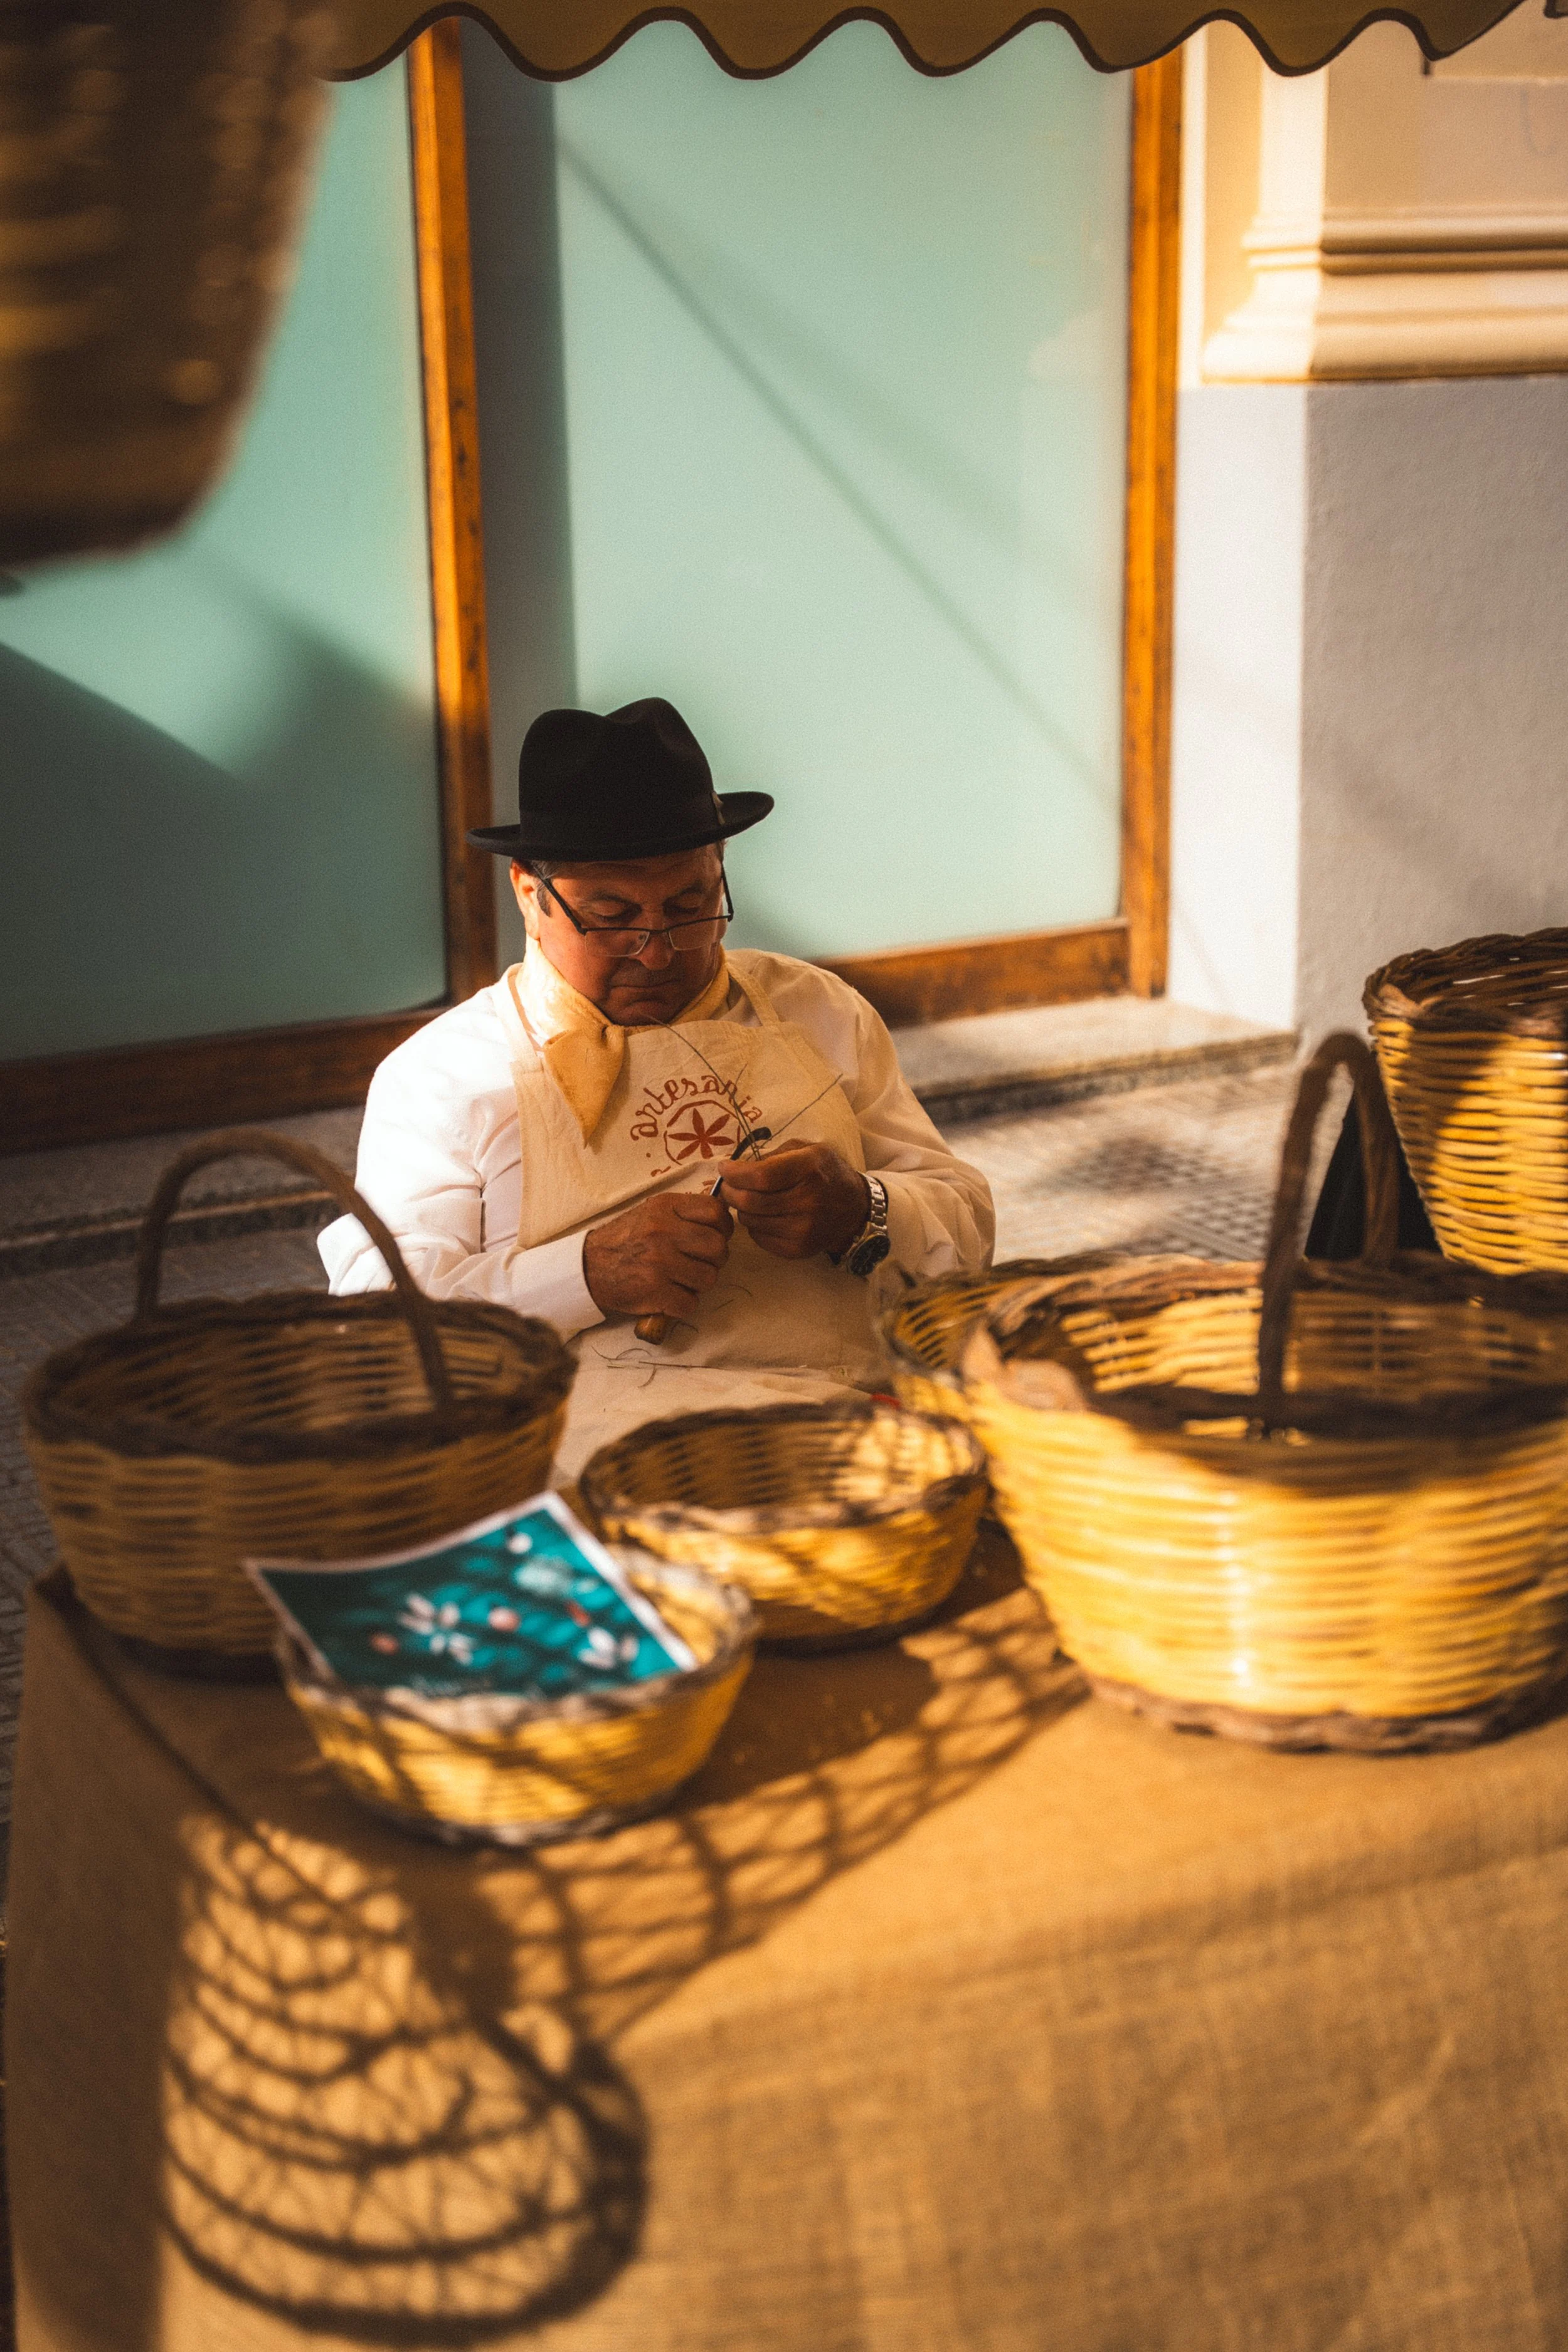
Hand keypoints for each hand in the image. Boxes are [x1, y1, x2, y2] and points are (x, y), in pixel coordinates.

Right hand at [582, 1190, 732, 1320]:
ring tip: (682, 1279)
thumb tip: (723, 1222)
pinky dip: (683, 1304)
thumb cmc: (626, 1240)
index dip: (722, 1228)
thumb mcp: (652, 1213)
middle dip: (715, 1260)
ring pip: (709, 1278)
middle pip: (718, 1247)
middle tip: (699, 1263)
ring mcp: (659, 1262)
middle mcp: (663, 1232)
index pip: (716, 1212)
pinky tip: (670, 1296)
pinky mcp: (654, 1291)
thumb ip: (684, 1214)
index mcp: (665, 1208)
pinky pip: (690, 1303)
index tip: (714, 1236)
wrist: (588, 1267)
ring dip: (699, 1284)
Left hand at [719, 1143, 868, 1261]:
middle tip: (728, 1186)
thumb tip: (738, 1167)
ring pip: (750, 1221)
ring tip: (747, 1199)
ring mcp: (803, 1229)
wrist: (855, 1209)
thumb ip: (774, 1154)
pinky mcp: (798, 1249)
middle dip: (730, 1192)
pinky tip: (763, 1215)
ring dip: (741, 1209)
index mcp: (809, 1170)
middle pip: (750, 1201)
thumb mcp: (807, 1150)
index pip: (760, 1176)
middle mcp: (808, 1201)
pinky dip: (754, 1225)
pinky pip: (758, 1237)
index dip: (735, 1173)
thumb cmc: (825, 1173)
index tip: (725, 1169)